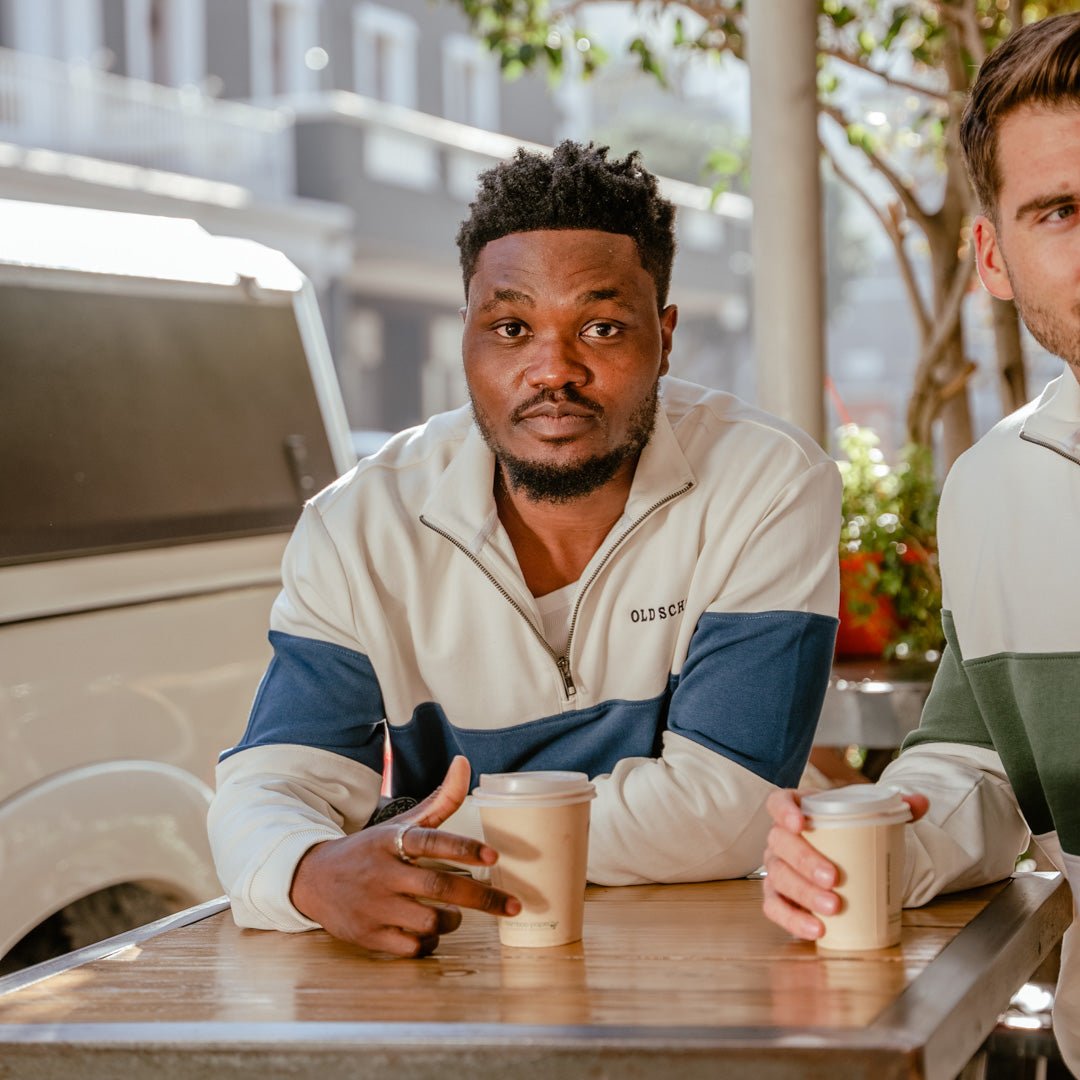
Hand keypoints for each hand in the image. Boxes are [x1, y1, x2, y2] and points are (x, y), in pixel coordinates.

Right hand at [290, 756, 519, 955]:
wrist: (313, 879)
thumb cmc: (371, 850)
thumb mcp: (401, 823)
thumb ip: (439, 801)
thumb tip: (465, 763)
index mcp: (393, 841)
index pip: (431, 840)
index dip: (463, 847)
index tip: (493, 856)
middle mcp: (384, 872)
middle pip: (439, 886)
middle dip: (482, 898)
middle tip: (513, 905)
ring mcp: (375, 906)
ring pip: (430, 921)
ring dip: (453, 920)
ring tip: (455, 913)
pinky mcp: (368, 936)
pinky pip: (412, 947)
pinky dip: (429, 942)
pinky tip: (429, 931)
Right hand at [761, 787, 928, 939]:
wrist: (839, 860)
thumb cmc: (847, 835)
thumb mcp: (866, 817)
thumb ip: (895, 808)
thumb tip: (921, 802)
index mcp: (796, 810)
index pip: (778, 803)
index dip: (784, 811)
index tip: (800, 823)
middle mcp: (779, 838)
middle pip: (780, 843)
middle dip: (804, 861)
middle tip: (833, 878)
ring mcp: (776, 867)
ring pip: (778, 877)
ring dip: (804, 894)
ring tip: (833, 907)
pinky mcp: (776, 896)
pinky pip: (775, 908)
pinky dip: (792, 919)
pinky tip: (816, 929)